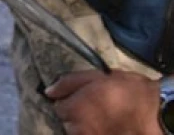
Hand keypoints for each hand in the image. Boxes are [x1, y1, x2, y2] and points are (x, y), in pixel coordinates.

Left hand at [46, 69, 162, 134]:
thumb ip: (69, 82)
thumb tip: (49, 91)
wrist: (156, 112)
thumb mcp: (97, 77)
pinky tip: (104, 125)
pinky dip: (92, 131)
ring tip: (99, 117)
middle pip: (65, 121)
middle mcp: (77, 127)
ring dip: (83, 125)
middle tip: (91, 106)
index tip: (78, 98)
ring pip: (76, 131)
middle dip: (74, 114)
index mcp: (73, 108)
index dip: (68, 101)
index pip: (57, 107)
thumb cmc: (128, 90)